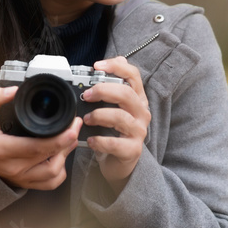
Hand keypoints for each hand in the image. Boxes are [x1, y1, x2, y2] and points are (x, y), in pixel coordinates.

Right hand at [0, 86, 82, 190]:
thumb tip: (13, 91)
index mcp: (2, 150)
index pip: (36, 148)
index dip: (58, 139)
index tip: (70, 127)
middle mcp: (13, 168)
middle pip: (50, 160)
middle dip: (67, 142)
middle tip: (74, 126)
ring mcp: (21, 178)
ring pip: (53, 173)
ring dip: (65, 155)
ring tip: (69, 139)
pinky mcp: (27, 184)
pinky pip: (51, 183)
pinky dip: (61, 171)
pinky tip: (60, 156)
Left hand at [80, 56, 149, 191]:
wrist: (120, 162)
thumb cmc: (114, 131)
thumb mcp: (113, 108)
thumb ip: (108, 89)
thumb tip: (100, 66)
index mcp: (137, 98)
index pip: (133, 75)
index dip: (116, 67)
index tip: (97, 66)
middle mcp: (141, 113)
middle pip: (126, 94)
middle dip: (103, 91)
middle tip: (86, 95)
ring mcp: (138, 131)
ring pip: (120, 117)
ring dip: (99, 115)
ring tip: (86, 119)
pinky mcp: (132, 150)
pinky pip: (115, 143)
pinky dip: (100, 141)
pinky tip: (90, 140)